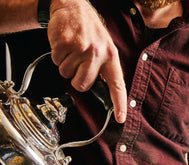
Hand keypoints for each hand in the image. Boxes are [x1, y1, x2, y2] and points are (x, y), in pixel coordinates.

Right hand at [47, 0, 126, 122]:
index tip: (120, 118)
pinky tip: (64, 44)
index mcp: (111, 57)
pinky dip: (57, 55)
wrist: (73, 7)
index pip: (117, 85)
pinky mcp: (64, 43)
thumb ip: (103, 67)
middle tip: (78, 65)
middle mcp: (98, 54)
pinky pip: (56, 61)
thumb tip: (102, 91)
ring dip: (66, 64)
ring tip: (72, 49)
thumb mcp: (104, 47)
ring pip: (66, 73)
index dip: (119, 103)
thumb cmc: (89, 30)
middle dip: (76, 79)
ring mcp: (81, 48)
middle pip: (82, 85)